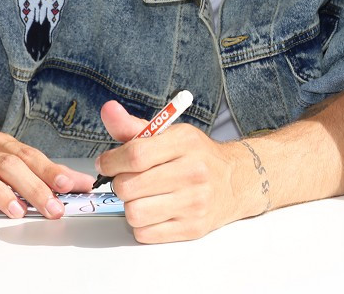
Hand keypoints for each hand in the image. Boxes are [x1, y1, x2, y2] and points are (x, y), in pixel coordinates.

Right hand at [0, 118, 93, 219]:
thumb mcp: (4, 157)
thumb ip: (39, 171)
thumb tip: (78, 183)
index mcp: (0, 144)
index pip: (30, 156)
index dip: (51, 171)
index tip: (71, 185)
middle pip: (9, 164)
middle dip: (34, 187)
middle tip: (52, 207)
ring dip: (0, 193)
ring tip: (17, 212)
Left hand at [95, 100, 258, 242]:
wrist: (237, 181)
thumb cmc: (197, 157)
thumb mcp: (171, 134)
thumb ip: (134, 126)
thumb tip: (108, 110)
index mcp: (186, 143)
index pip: (135, 154)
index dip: (111, 161)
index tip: (106, 163)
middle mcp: (193, 172)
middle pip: (129, 187)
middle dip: (121, 184)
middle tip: (129, 180)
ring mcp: (195, 202)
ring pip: (134, 213)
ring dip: (131, 206)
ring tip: (144, 197)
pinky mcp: (193, 228)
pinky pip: (145, 234)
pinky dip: (143, 225)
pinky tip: (155, 211)